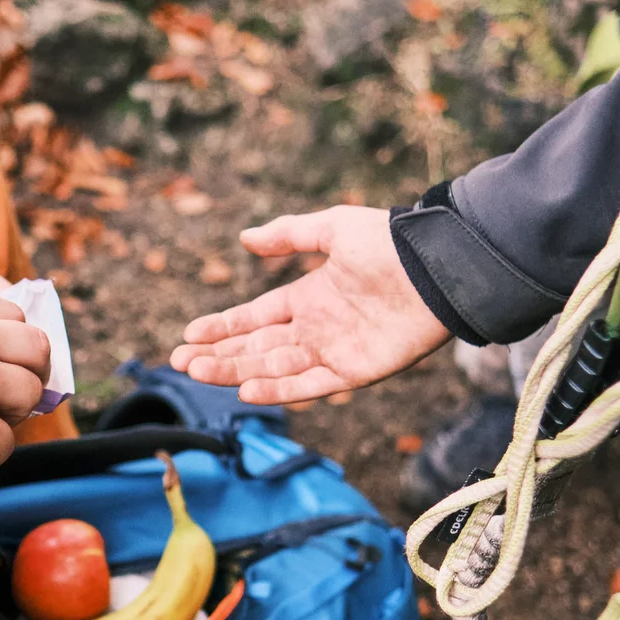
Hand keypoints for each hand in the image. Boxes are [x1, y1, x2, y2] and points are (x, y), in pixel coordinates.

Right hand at [171, 206, 450, 402]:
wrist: (438, 268)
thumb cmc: (390, 244)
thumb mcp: (333, 228)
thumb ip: (289, 236)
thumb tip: (244, 239)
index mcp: (310, 296)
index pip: (256, 318)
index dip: (223, 327)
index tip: (190, 333)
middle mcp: (317, 328)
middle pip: (257, 348)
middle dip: (218, 355)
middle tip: (180, 362)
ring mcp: (334, 352)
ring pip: (274, 369)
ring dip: (236, 372)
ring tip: (199, 373)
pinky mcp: (356, 372)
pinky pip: (310, 386)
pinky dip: (278, 390)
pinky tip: (246, 391)